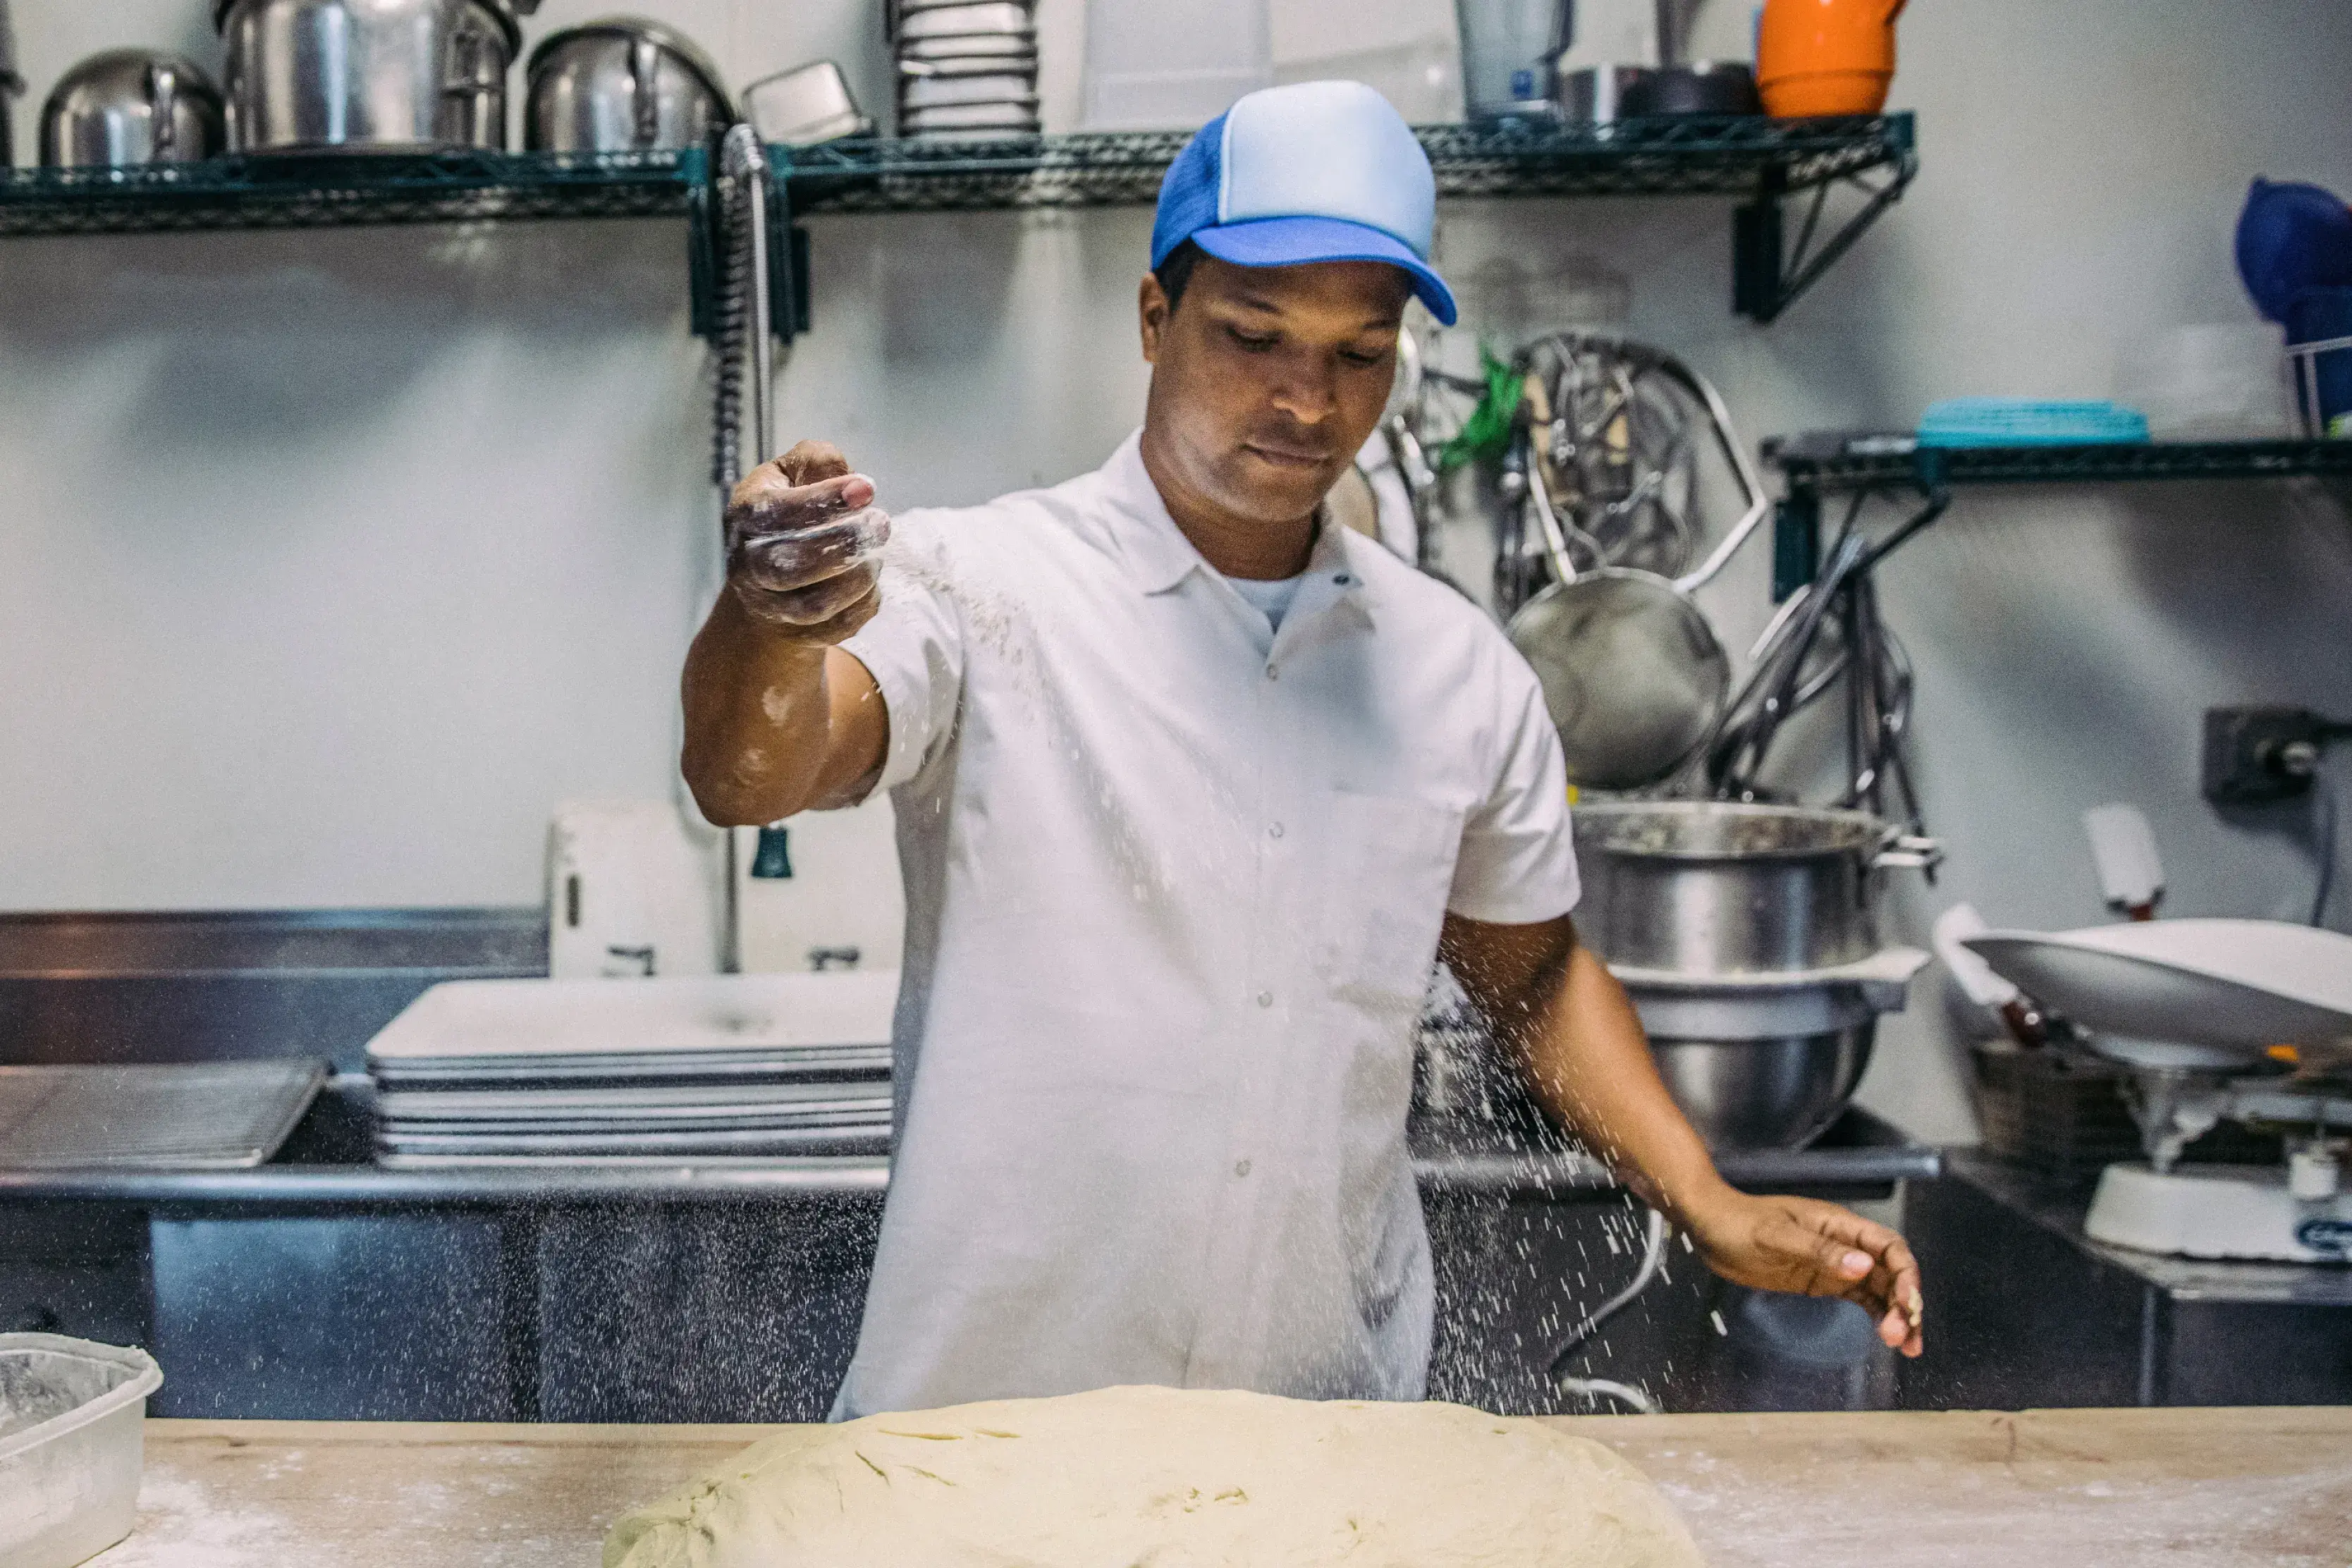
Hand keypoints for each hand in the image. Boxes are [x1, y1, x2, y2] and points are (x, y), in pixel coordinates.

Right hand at [727, 439, 890, 643]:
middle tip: (882, 523)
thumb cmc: (790, 513)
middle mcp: (748, 564)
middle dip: (844, 544)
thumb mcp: (794, 474)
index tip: (867, 489)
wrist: (771, 576)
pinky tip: (871, 582)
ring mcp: (770, 605)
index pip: (775, 512)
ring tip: (878, 552)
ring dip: (858, 578)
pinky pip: (837, 627)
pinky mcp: (797, 633)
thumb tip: (841, 469)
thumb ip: (815, 462)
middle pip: (791, 565)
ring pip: (815, 605)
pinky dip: (863, 604)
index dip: (823, 500)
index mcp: (745, 514)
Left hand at [1681, 1189, 1923, 1356]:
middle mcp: (1845, 1244)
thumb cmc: (1739, 1223)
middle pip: (1891, 1273)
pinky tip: (1888, 1337)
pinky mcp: (1824, 1282)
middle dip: (1905, 1303)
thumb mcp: (1775, 1236)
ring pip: (1881, 1290)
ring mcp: (1836, 1264)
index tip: (1909, 1304)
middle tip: (1903, 1336)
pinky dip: (1878, 1316)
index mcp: (1839, 1225)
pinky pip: (1862, 1299)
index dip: (1906, 1275)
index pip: (1889, 1247)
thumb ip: (1819, 1251)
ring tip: (1906, 1346)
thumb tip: (1862, 1265)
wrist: (1711, 1229)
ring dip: (1897, 1315)